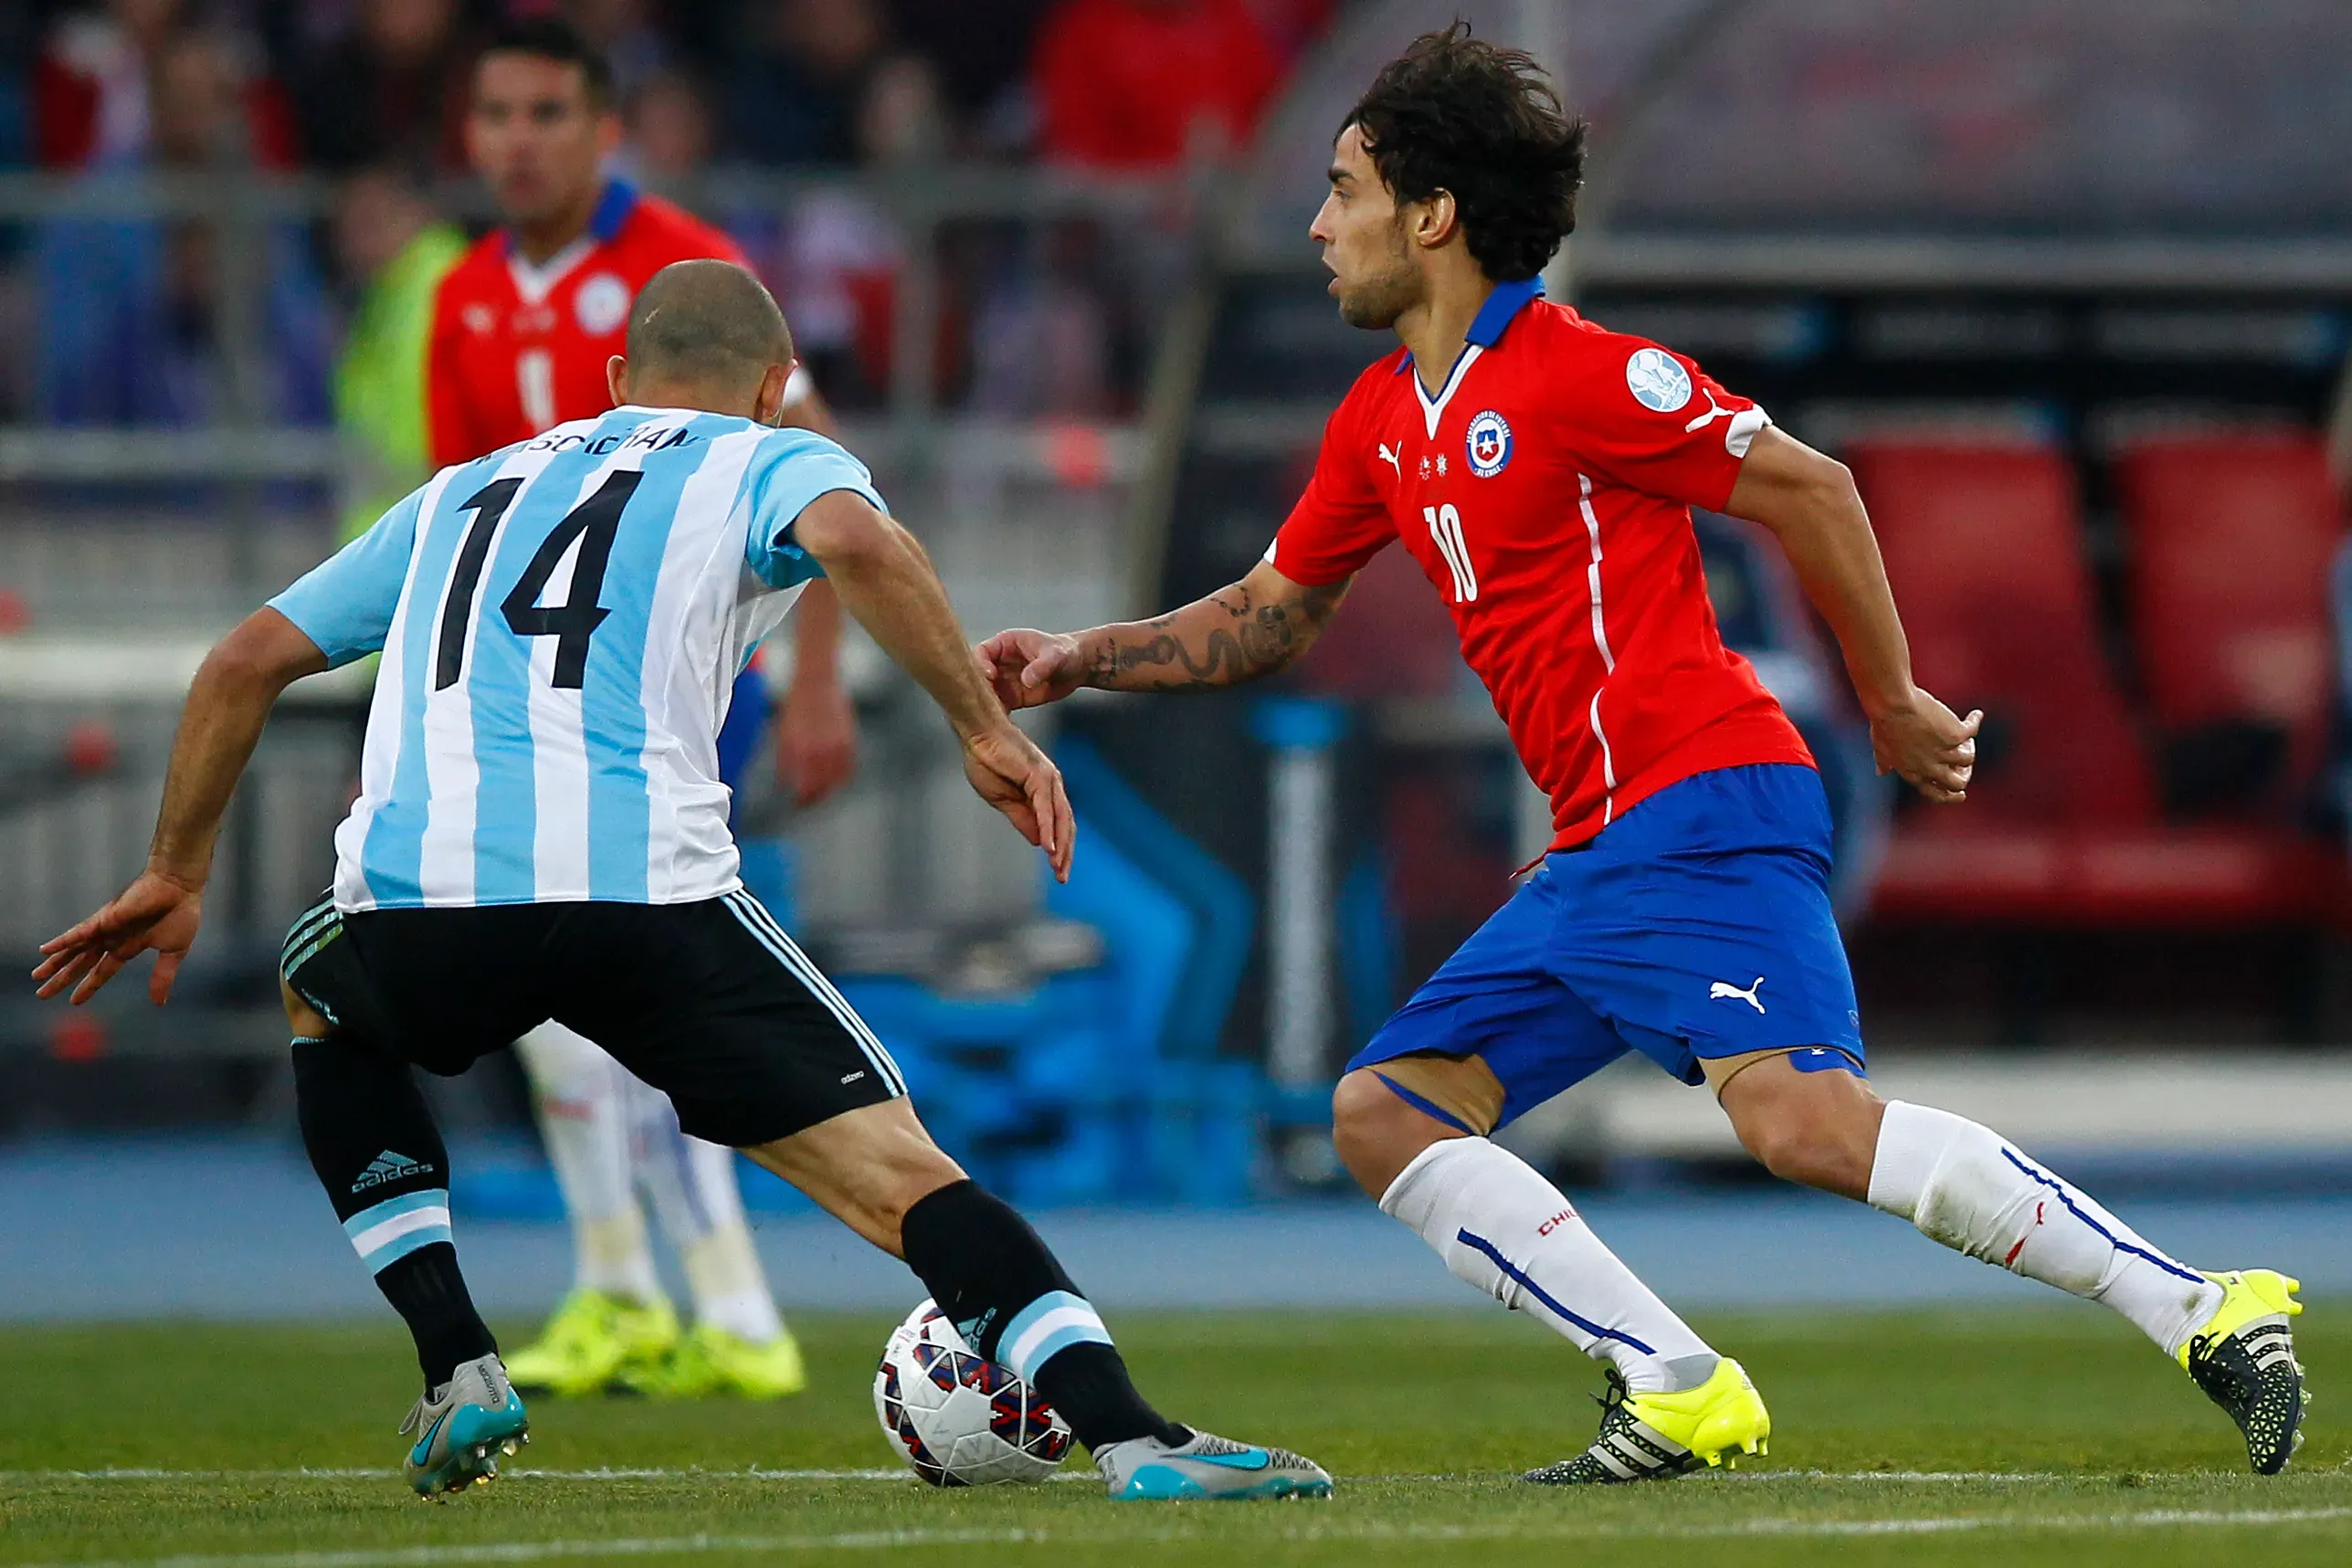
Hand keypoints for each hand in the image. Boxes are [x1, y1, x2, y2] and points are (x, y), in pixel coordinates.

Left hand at [32, 868, 204, 1005]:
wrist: (180, 887)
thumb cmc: (180, 913)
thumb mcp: (173, 952)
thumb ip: (163, 976)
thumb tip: (159, 1003)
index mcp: (128, 947)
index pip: (102, 971)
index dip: (89, 986)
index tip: (74, 1001)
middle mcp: (111, 939)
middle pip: (81, 962)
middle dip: (62, 978)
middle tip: (42, 994)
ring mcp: (105, 928)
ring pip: (74, 949)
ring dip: (54, 963)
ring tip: (36, 976)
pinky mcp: (105, 919)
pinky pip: (79, 933)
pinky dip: (62, 942)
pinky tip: (45, 950)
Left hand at [775, 674, 857, 807]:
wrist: (816, 683)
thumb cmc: (796, 708)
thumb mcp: (783, 735)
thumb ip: (785, 762)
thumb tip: (785, 783)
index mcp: (801, 752)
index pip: (804, 789)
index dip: (801, 801)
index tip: (798, 804)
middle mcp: (820, 751)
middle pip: (823, 789)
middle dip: (815, 798)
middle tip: (809, 801)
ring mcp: (838, 746)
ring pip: (838, 781)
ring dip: (830, 788)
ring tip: (822, 790)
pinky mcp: (849, 740)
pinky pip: (849, 767)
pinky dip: (843, 776)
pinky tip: (836, 776)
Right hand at [959, 722, 1075, 881]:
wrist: (978, 735)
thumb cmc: (987, 761)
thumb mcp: (1003, 800)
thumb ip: (1023, 819)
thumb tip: (1040, 841)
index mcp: (1044, 790)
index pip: (1059, 824)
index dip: (1061, 848)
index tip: (1058, 870)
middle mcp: (1052, 785)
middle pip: (1065, 825)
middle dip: (1065, 853)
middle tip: (1062, 876)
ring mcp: (1048, 779)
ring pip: (1060, 819)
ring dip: (1060, 846)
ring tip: (1057, 867)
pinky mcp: (1038, 775)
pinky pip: (1045, 808)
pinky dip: (1048, 829)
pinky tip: (1047, 847)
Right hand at [973, 628, 1087, 711]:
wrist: (1078, 667)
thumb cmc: (1065, 651)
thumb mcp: (1055, 654)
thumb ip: (1041, 665)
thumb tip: (1027, 679)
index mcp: (1005, 644)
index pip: (982, 652)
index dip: (981, 664)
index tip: (991, 676)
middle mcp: (1000, 663)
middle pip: (979, 676)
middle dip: (980, 688)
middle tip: (986, 700)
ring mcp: (1005, 682)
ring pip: (986, 694)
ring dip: (987, 705)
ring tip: (993, 714)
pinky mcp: (1012, 698)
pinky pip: (999, 707)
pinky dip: (998, 715)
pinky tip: (1001, 722)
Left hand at [1869, 688, 1981, 803]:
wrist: (1892, 705)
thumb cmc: (1884, 723)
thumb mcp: (1880, 748)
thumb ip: (1885, 762)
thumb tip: (1881, 771)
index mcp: (1913, 773)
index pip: (1935, 794)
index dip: (1949, 796)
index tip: (1960, 794)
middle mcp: (1930, 767)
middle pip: (1957, 782)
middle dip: (1964, 777)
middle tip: (1967, 769)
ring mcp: (1943, 752)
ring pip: (1967, 759)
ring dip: (1968, 748)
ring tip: (1965, 737)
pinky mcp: (1955, 735)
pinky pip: (1972, 731)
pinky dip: (1974, 722)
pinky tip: (1974, 716)